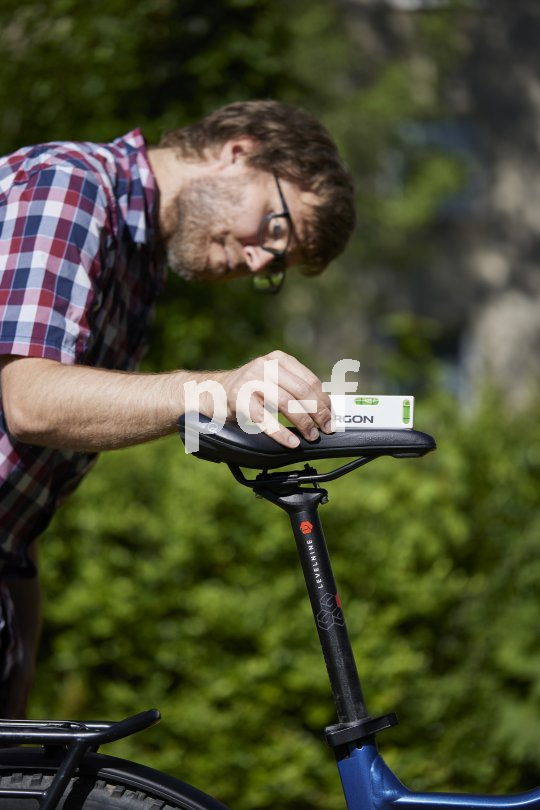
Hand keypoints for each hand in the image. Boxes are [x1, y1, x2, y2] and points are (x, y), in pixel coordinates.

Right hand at [211, 350, 332, 447]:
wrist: (213, 392)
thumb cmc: (250, 391)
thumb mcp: (272, 380)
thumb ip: (294, 388)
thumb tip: (326, 408)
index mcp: (278, 359)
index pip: (310, 380)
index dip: (324, 400)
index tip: (332, 416)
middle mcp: (265, 366)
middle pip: (302, 391)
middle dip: (318, 412)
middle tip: (326, 428)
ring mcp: (251, 381)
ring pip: (286, 404)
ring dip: (304, 423)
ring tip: (311, 436)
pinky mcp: (238, 399)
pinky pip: (265, 419)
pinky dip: (281, 433)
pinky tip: (291, 442)